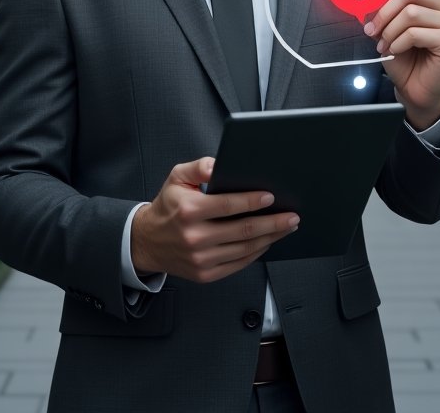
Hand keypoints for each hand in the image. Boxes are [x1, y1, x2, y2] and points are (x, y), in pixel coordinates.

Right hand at [130, 157, 299, 282]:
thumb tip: (218, 164)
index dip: (252, 201)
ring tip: (285, 228)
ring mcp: (201, 259)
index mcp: (189, 211)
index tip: (271, 197)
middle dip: (273, 223)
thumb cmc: (168, 206)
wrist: (147, 242)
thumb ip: (198, 165)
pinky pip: (238, 264)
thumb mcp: (176, 177)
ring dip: (270, 238)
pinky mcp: (205, 274)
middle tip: (291, 216)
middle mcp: (195, 237)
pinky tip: (267, 242)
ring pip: (245, 249)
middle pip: (243, 230)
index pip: (228, 205)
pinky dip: (256, 253)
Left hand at [362, 0, 439, 130]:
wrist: (414, 89)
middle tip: (372, 30)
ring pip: (409, 11)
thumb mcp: (386, 28)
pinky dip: (397, 43)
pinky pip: (414, 31)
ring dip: (388, 30)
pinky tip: (397, 52)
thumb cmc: (401, 57)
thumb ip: (381, 8)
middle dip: (383, 10)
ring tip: (385, 45)